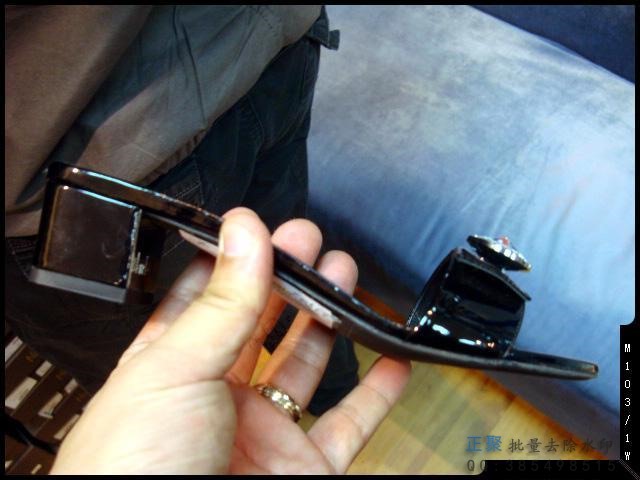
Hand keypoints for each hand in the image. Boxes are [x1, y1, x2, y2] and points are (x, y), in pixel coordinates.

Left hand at [51, 207, 411, 473]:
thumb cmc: (129, 475)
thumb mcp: (174, 373)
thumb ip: (220, 305)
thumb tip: (244, 233)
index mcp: (169, 371)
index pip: (204, 300)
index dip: (233, 261)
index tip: (258, 227)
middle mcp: (215, 399)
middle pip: (261, 323)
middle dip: (288, 277)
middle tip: (309, 240)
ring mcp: (262, 433)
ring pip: (307, 363)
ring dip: (331, 319)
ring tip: (346, 277)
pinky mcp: (303, 468)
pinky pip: (348, 425)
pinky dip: (376, 395)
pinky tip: (391, 363)